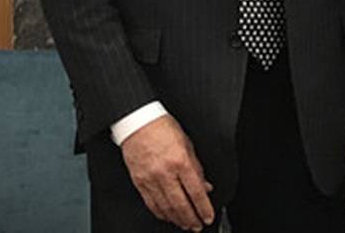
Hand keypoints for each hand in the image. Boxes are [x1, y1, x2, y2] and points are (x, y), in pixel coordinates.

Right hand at [119, 115, 214, 230]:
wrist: (137, 121)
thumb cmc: (161, 127)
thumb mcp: (186, 143)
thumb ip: (197, 167)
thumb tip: (205, 186)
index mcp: (180, 161)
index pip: (196, 192)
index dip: (204, 208)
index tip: (208, 216)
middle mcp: (165, 172)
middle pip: (181, 204)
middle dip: (192, 219)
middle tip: (198, 226)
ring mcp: (150, 178)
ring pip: (166, 207)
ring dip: (177, 219)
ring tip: (185, 225)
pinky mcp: (139, 181)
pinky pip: (151, 203)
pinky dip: (161, 213)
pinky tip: (168, 216)